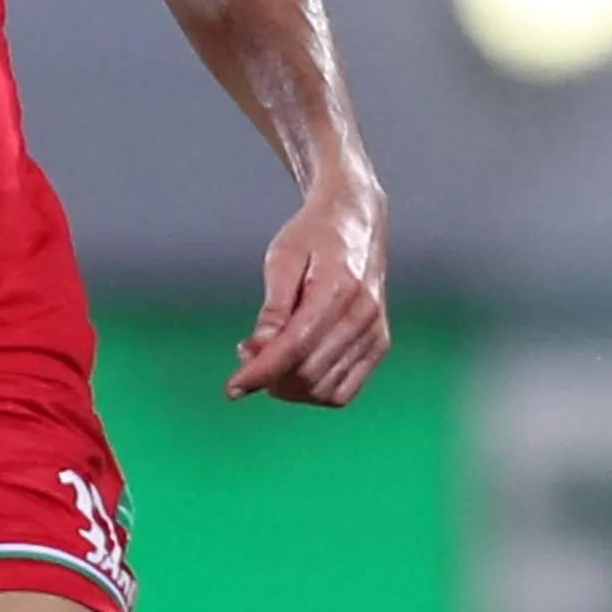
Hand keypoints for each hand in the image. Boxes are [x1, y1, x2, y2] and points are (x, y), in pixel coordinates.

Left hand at [229, 187, 388, 407]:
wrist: (354, 220)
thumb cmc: (314, 235)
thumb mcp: (282, 259)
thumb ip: (273, 309)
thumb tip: (256, 351)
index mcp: (338, 289)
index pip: (294, 346)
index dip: (260, 373)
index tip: (232, 388)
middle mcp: (363, 315)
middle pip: (309, 373)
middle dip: (270, 377)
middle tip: (248, 355)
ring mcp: (375, 332)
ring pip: (326, 389)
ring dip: (290, 388)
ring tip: (270, 359)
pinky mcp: (379, 344)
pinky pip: (344, 390)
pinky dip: (315, 391)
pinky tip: (295, 369)